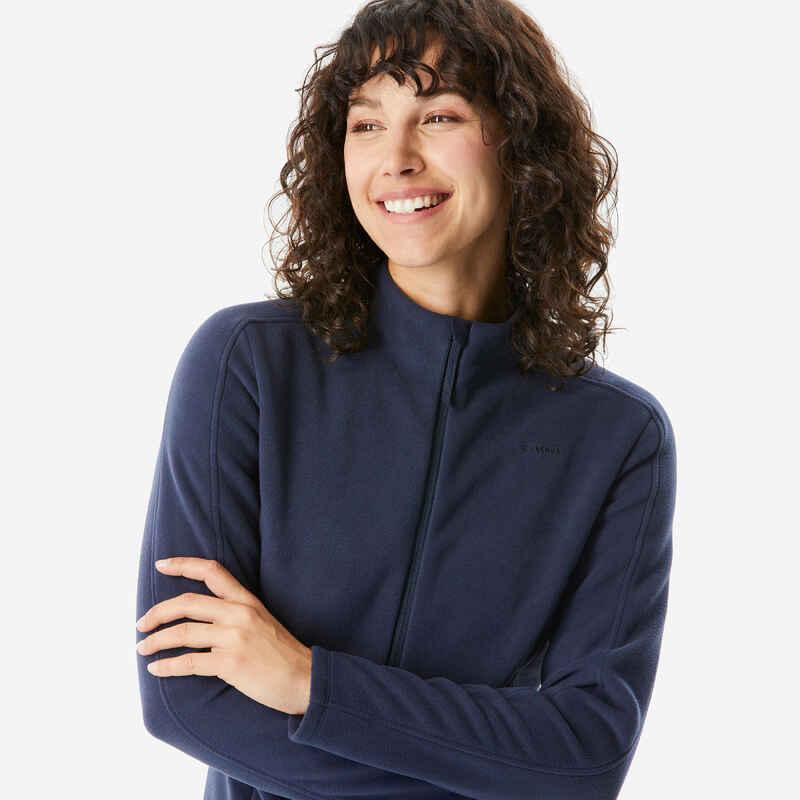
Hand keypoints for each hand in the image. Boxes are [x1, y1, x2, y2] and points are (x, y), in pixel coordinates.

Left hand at [136, 557, 311, 715]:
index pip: (212, 571)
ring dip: (156, 641)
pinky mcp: (231, 664)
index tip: (161, 565)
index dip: (183, 564)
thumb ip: (236, 612)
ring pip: (182, 633)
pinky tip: (156, 668)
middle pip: (186, 604)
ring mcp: (235, 638)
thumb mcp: (262, 620)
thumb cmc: (282, 653)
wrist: (305, 679)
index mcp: (246, 600)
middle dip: (157, 613)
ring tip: (143, 648)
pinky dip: (167, 666)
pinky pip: (188, 662)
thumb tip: (202, 617)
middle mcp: (239, 614)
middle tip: (141, 624)